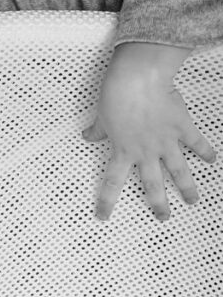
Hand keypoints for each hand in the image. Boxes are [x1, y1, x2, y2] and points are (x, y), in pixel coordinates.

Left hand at [83, 42, 215, 219]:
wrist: (138, 79)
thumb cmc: (117, 95)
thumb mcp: (101, 117)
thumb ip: (98, 131)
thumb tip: (87, 136)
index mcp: (124, 151)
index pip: (112, 183)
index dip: (107, 202)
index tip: (103, 216)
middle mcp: (146, 151)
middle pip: (153, 185)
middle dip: (158, 204)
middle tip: (163, 217)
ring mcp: (166, 141)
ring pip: (179, 171)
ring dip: (187, 188)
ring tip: (192, 201)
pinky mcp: (181, 127)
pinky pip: (196, 142)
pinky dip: (205, 151)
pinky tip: (212, 159)